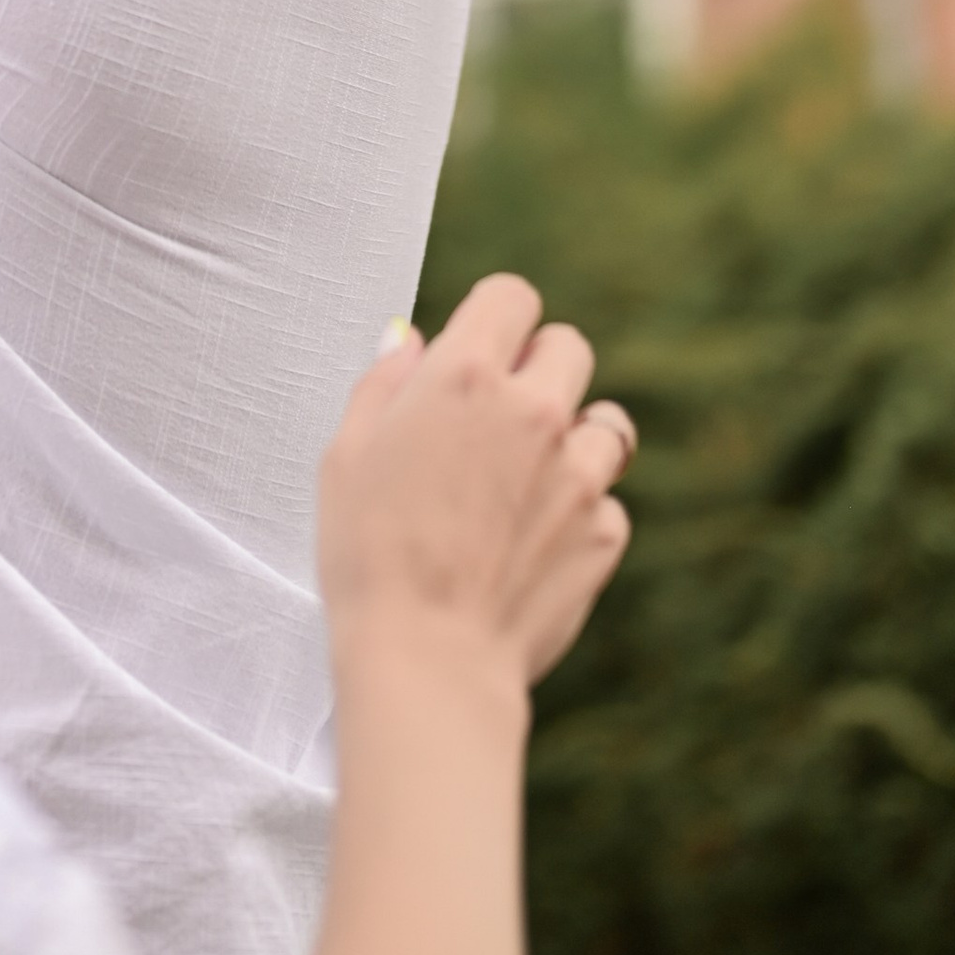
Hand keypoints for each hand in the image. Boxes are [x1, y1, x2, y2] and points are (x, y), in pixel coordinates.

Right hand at [318, 274, 633, 691]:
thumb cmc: (368, 554)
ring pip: (607, 423)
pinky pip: (607, 501)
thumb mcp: (347, 454)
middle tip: (503, 413)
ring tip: (531, 478)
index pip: (511, 296)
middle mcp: (534, 411)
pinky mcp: (604, 533)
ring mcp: (579, 474)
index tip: (479, 347)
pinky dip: (580, 512)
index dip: (494, 317)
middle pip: (570, 346)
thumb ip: (384, 384)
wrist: (428, 658)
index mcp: (466, 376)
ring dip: (574, 437)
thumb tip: (408, 342)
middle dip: (540, 366)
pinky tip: (536, 542)